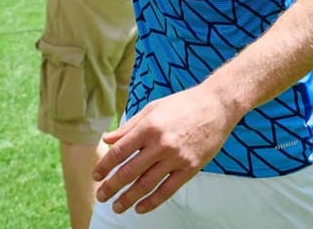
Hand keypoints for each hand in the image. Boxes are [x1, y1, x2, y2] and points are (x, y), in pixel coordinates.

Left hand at [93, 85, 233, 214]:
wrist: (216, 106)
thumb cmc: (182, 104)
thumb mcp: (152, 109)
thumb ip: (128, 127)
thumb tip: (107, 139)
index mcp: (149, 127)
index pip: (120, 151)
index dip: (105, 166)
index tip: (96, 176)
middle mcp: (161, 144)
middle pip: (130, 171)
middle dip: (112, 186)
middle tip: (101, 196)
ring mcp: (176, 158)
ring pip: (147, 184)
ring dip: (129, 198)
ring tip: (117, 207)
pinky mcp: (190, 168)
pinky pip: (168, 190)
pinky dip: (152, 202)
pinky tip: (140, 208)